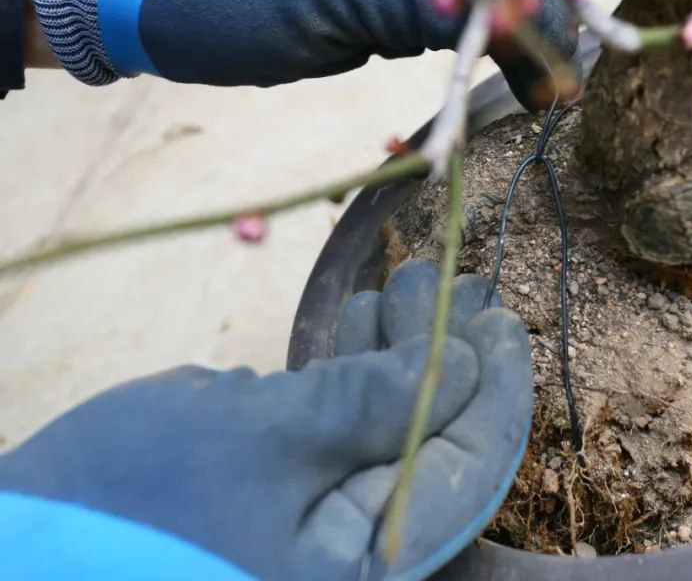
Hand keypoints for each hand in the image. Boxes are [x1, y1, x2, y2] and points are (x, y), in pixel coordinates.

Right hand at [0, 260, 532, 579]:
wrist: (20, 543)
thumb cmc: (138, 496)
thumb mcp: (266, 436)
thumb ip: (374, 402)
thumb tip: (463, 362)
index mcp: (369, 567)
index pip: (467, 470)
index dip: (494, 388)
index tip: (503, 318)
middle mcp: (354, 556)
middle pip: (432, 443)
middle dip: (444, 355)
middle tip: (454, 281)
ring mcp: (316, 527)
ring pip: (388, 430)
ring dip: (399, 354)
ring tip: (408, 285)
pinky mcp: (282, 498)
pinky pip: (342, 435)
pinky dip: (353, 377)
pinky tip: (360, 323)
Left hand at [27, 0, 577, 107]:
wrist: (165, 11)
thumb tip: (524, 22)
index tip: (566, 58)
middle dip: (528, 29)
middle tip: (560, 90)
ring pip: (471, 10)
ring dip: (504, 51)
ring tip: (543, 93)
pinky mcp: (378, 6)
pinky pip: (437, 32)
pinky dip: (465, 60)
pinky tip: (501, 81)